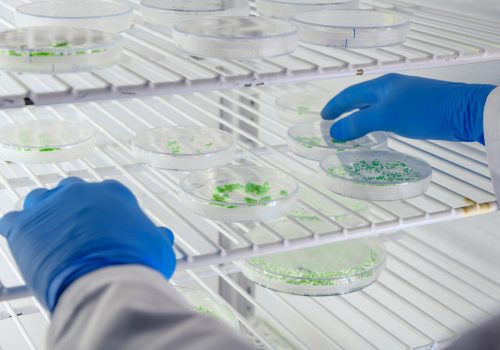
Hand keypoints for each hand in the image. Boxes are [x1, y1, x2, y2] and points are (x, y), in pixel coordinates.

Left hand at [0, 177, 175, 311]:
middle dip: (74, 208)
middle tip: (79, 231)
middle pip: (73, 192)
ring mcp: (51, 205)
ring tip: (51, 233)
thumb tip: (163, 236)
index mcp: (114, 193)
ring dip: (45, 213)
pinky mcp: (25, 226)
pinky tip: (25, 240)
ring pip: (42, 200)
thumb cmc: (136, 263)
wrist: (107, 281)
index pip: (106, 196)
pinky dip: (18, 230)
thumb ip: (158, 238)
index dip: (106, 214)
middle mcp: (81, 192)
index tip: (106, 227)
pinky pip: (13, 221)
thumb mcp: (158, 248)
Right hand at [321, 73, 495, 143]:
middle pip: (361, 99)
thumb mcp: (386, 116)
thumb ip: (358, 123)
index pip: (350, 94)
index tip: (323, 117)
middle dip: (345, 111)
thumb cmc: (424, 109)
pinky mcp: (415, 110)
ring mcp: (403, 99)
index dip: (335, 105)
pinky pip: (386, 115)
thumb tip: (334, 132)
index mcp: (382, 85)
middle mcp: (391, 89)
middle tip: (332, 124)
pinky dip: (374, 123)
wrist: (464, 112)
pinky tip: (377, 132)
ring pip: (373, 108)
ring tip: (349, 131)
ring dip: (359, 118)